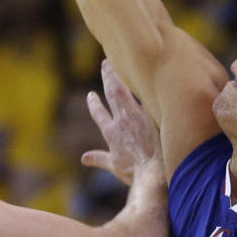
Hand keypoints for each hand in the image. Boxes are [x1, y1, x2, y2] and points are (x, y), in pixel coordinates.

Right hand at [81, 61, 161, 187]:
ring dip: (120, 74)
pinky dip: (142, 83)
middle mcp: (121, 120)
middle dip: (108, 77)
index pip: (98, 113)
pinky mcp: (151, 115)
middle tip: (106, 64)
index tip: (91, 95)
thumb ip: (99, 158)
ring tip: (118, 63)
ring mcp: (136, 116)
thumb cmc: (134, 172)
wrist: (152, 173)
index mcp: (110, 133)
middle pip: (111, 93)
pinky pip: (146, 95)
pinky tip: (145, 71)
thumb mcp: (114, 166)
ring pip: (125, 89)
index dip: (94, 103)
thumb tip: (85, 158)